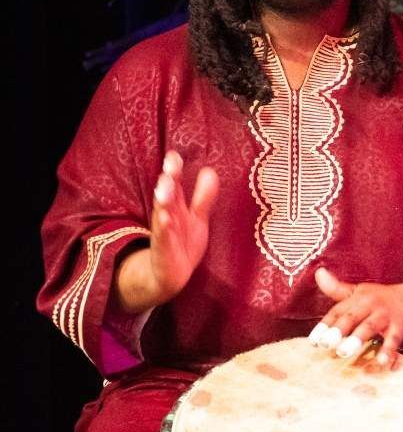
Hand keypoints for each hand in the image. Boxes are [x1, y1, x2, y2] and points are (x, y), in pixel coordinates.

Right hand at [127, 151, 218, 307]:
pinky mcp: (164, 252)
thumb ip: (203, 197)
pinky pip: (163, 239)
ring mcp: (164, 234)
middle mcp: (167, 218)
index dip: (174, 170)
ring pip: (162, 215)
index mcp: (175, 208)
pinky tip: (166, 219)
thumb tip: (211, 171)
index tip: (173, 155)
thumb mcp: (196, 218)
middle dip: (169, 180)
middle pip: (167, 196)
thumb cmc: (182, 244)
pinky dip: (165, 229)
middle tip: (170, 166)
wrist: (168, 276)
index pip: (174, 184)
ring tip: (164, 187)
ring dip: (163, 201)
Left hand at [308, 268, 402, 369]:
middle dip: (338, 330)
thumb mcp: (361, 292)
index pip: (338, 311)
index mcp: (358, 298)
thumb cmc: (386, 299)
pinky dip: (388, 350)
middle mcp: (371, 304)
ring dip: (357, 338)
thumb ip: (337, 288)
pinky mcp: (402, 326)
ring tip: (344, 351)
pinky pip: (394, 339)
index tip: (313, 341)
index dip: (325, 325)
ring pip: (369, 326)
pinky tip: (382, 362)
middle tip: (326, 345)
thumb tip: (318, 273)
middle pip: (351, 317)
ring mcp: (386, 315)